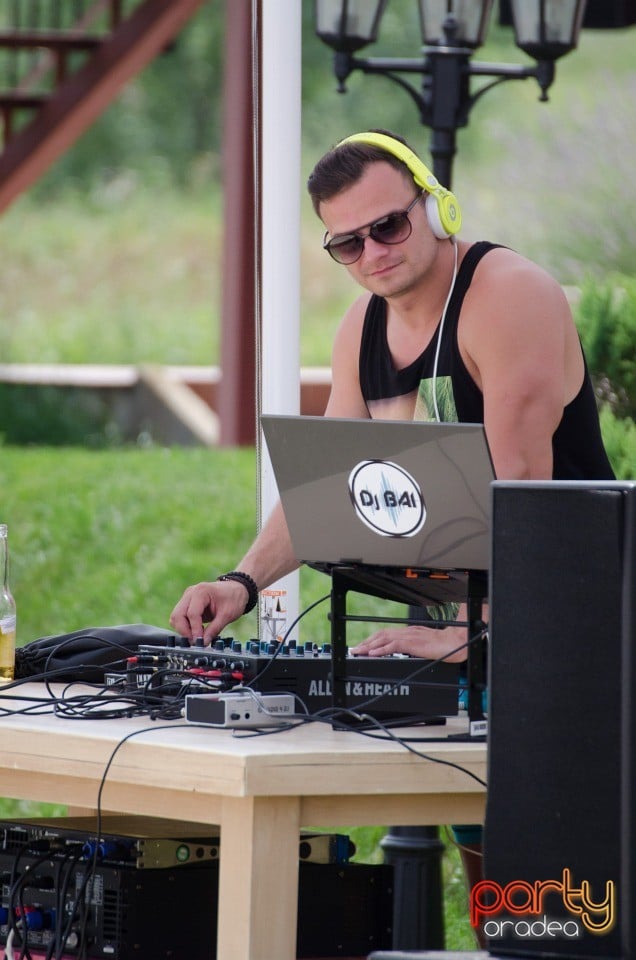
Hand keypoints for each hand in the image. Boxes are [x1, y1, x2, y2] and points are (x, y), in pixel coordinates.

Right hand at [169, 579, 249, 642]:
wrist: (237, 589)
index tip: (200, 642)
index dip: (195, 630)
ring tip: (198, 636)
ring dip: (183, 630)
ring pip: (176, 617)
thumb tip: (204, 643)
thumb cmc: (233, 598)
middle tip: (196, 641)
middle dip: (185, 631)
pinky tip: (197, 630)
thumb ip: (214, 629)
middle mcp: (190, 593)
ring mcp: (187, 598)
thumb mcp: (227, 615)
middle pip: (178, 615)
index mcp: (201, 592)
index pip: (192, 613)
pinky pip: (180, 617)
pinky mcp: (187, 603)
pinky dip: (185, 626)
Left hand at [350, 625, 467, 662]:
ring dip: (370, 645)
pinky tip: (374, 653)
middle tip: (356, 649)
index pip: (386, 634)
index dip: (373, 640)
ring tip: (359, 651)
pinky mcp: (413, 643)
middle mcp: (407, 632)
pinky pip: (394, 645)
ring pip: (384, 638)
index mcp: (409, 632)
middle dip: (367, 642)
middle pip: (382, 634)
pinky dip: (382, 649)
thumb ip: (413, 648)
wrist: (456, 643)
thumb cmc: (444, 646)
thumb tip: (405, 654)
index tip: (364, 646)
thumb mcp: (424, 646)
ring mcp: (410, 636)